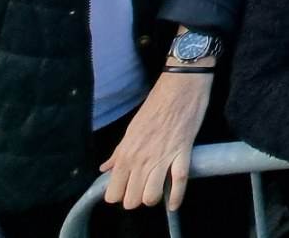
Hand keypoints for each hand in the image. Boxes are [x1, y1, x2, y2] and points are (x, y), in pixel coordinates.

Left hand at [101, 71, 211, 209]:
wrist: (181, 85)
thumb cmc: (156, 103)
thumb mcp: (132, 128)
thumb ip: (119, 152)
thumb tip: (105, 168)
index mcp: (126, 153)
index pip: (113, 192)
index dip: (119, 195)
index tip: (126, 189)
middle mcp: (141, 159)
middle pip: (132, 200)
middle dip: (136, 199)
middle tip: (142, 189)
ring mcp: (162, 157)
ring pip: (152, 196)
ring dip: (154, 198)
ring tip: (157, 190)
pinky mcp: (182, 153)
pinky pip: (178, 183)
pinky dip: (176, 197)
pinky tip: (173, 204)